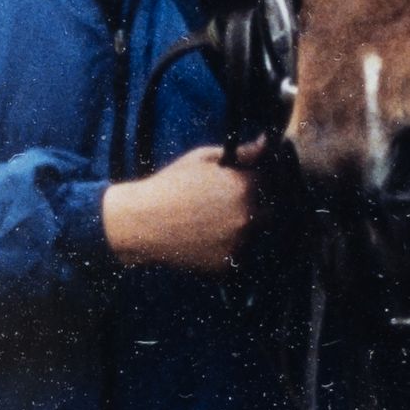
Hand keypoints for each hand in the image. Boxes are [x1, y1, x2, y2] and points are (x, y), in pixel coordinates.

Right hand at [102, 146, 257, 272]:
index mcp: (245, 187)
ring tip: (208, 224)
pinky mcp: (226, 266)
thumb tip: (266, 143)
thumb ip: (241, 153)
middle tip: (222, 208)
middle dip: (253, 208)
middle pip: (267, 212)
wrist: (140, 223)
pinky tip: (203, 240)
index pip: (269, 184)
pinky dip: (226, 251)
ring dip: (241, 230)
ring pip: (252, 236)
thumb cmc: (170, 185)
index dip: (253, 183)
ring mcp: (239, 244)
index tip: (236, 185)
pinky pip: (237, 257)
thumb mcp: (203, 159)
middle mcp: (247, 217)